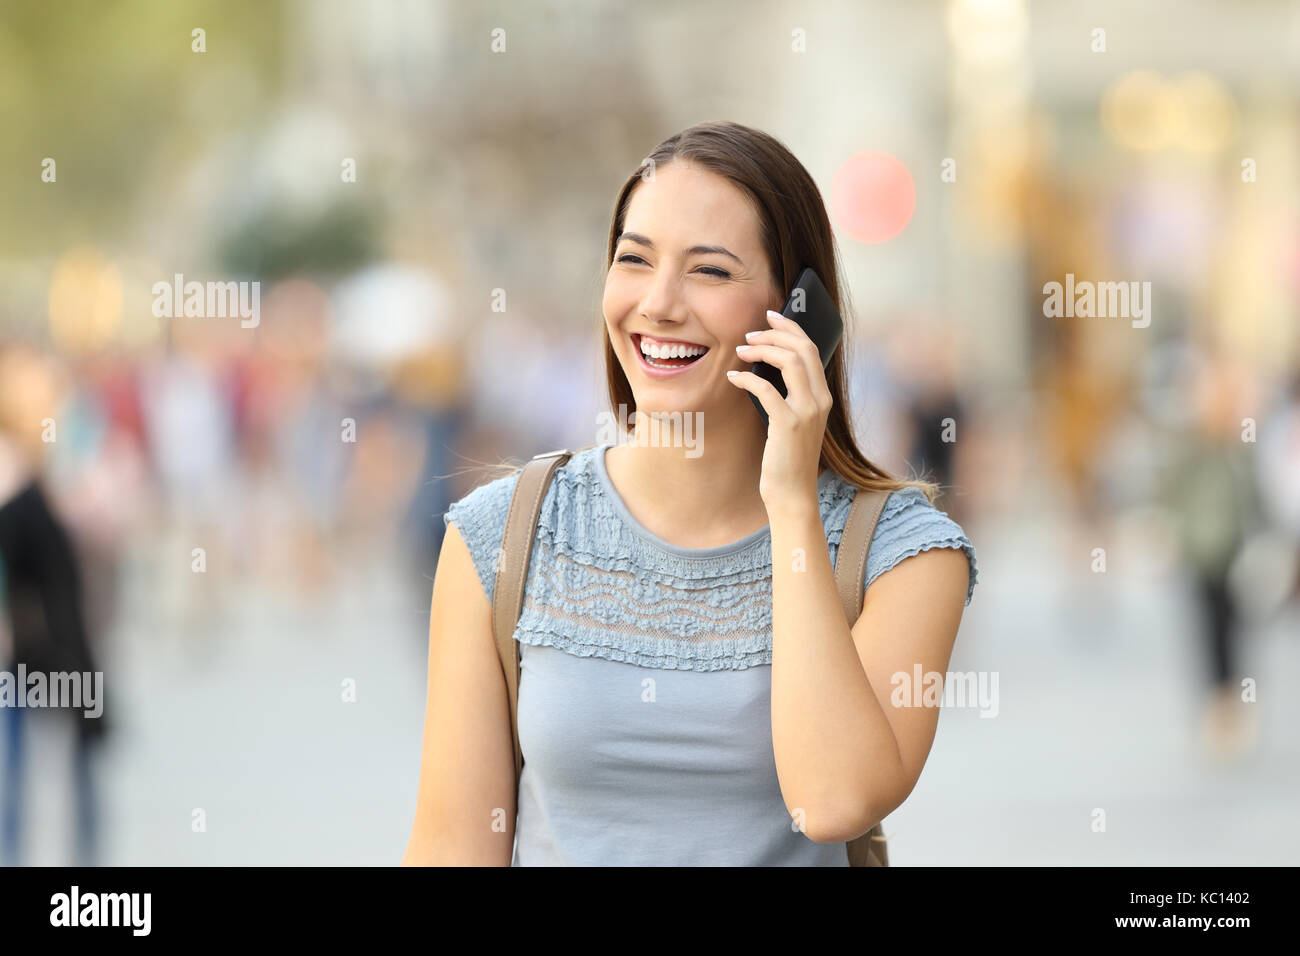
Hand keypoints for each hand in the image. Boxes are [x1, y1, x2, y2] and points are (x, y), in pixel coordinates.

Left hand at [727, 309, 831, 514]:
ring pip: (790, 362)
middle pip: (803, 349)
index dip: (791, 328)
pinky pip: (767, 389)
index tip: (771, 316)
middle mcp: (820, 400)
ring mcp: (807, 412)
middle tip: (750, 332)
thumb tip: (766, 366)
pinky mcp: (789, 424)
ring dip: (762, 350)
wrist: (792, 494)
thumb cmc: (787, 458)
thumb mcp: (793, 421)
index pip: (811, 349)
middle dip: (775, 333)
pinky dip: (747, 378)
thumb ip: (789, 395)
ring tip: (740, 350)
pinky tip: (732, 377)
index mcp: (823, 396)